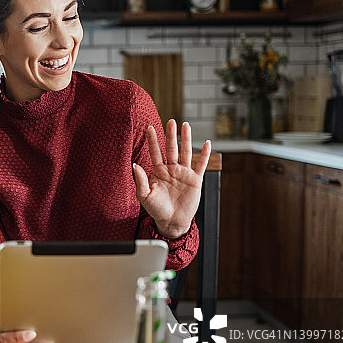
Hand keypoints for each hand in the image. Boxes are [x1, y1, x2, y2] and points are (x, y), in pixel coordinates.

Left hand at [133, 120, 210, 238]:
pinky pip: (201, 165)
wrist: (172, 222)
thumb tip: (134, 165)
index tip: (149, 128)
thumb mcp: (144, 196)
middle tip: (171, 121)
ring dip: (186, 139)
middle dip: (170, 135)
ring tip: (186, 125)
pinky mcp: (195, 180)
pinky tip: (207, 144)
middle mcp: (171, 170)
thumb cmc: (156, 209)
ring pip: (185, 153)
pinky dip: (204, 155)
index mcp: (158, 172)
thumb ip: (140, 180)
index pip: (155, 152)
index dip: (153, 140)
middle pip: (171, 148)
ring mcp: (184, 174)